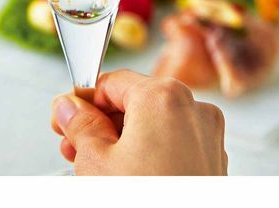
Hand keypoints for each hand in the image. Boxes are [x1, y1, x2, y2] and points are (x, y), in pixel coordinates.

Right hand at [51, 69, 227, 174]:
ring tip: (95, 165)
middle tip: (73, 144)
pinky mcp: (213, 161)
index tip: (66, 117)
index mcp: (164, 96)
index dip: (83, 101)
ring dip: (122, 139)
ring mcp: (207, 136)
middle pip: (133, 101)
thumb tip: (68, 108)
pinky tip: (126, 174)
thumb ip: (79, 125)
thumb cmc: (145, 203)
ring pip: (153, 124)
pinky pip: (173, 143)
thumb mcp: (96, 161)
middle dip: (101, 123)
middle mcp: (192, 108)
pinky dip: (149, 152)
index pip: (111, 82)